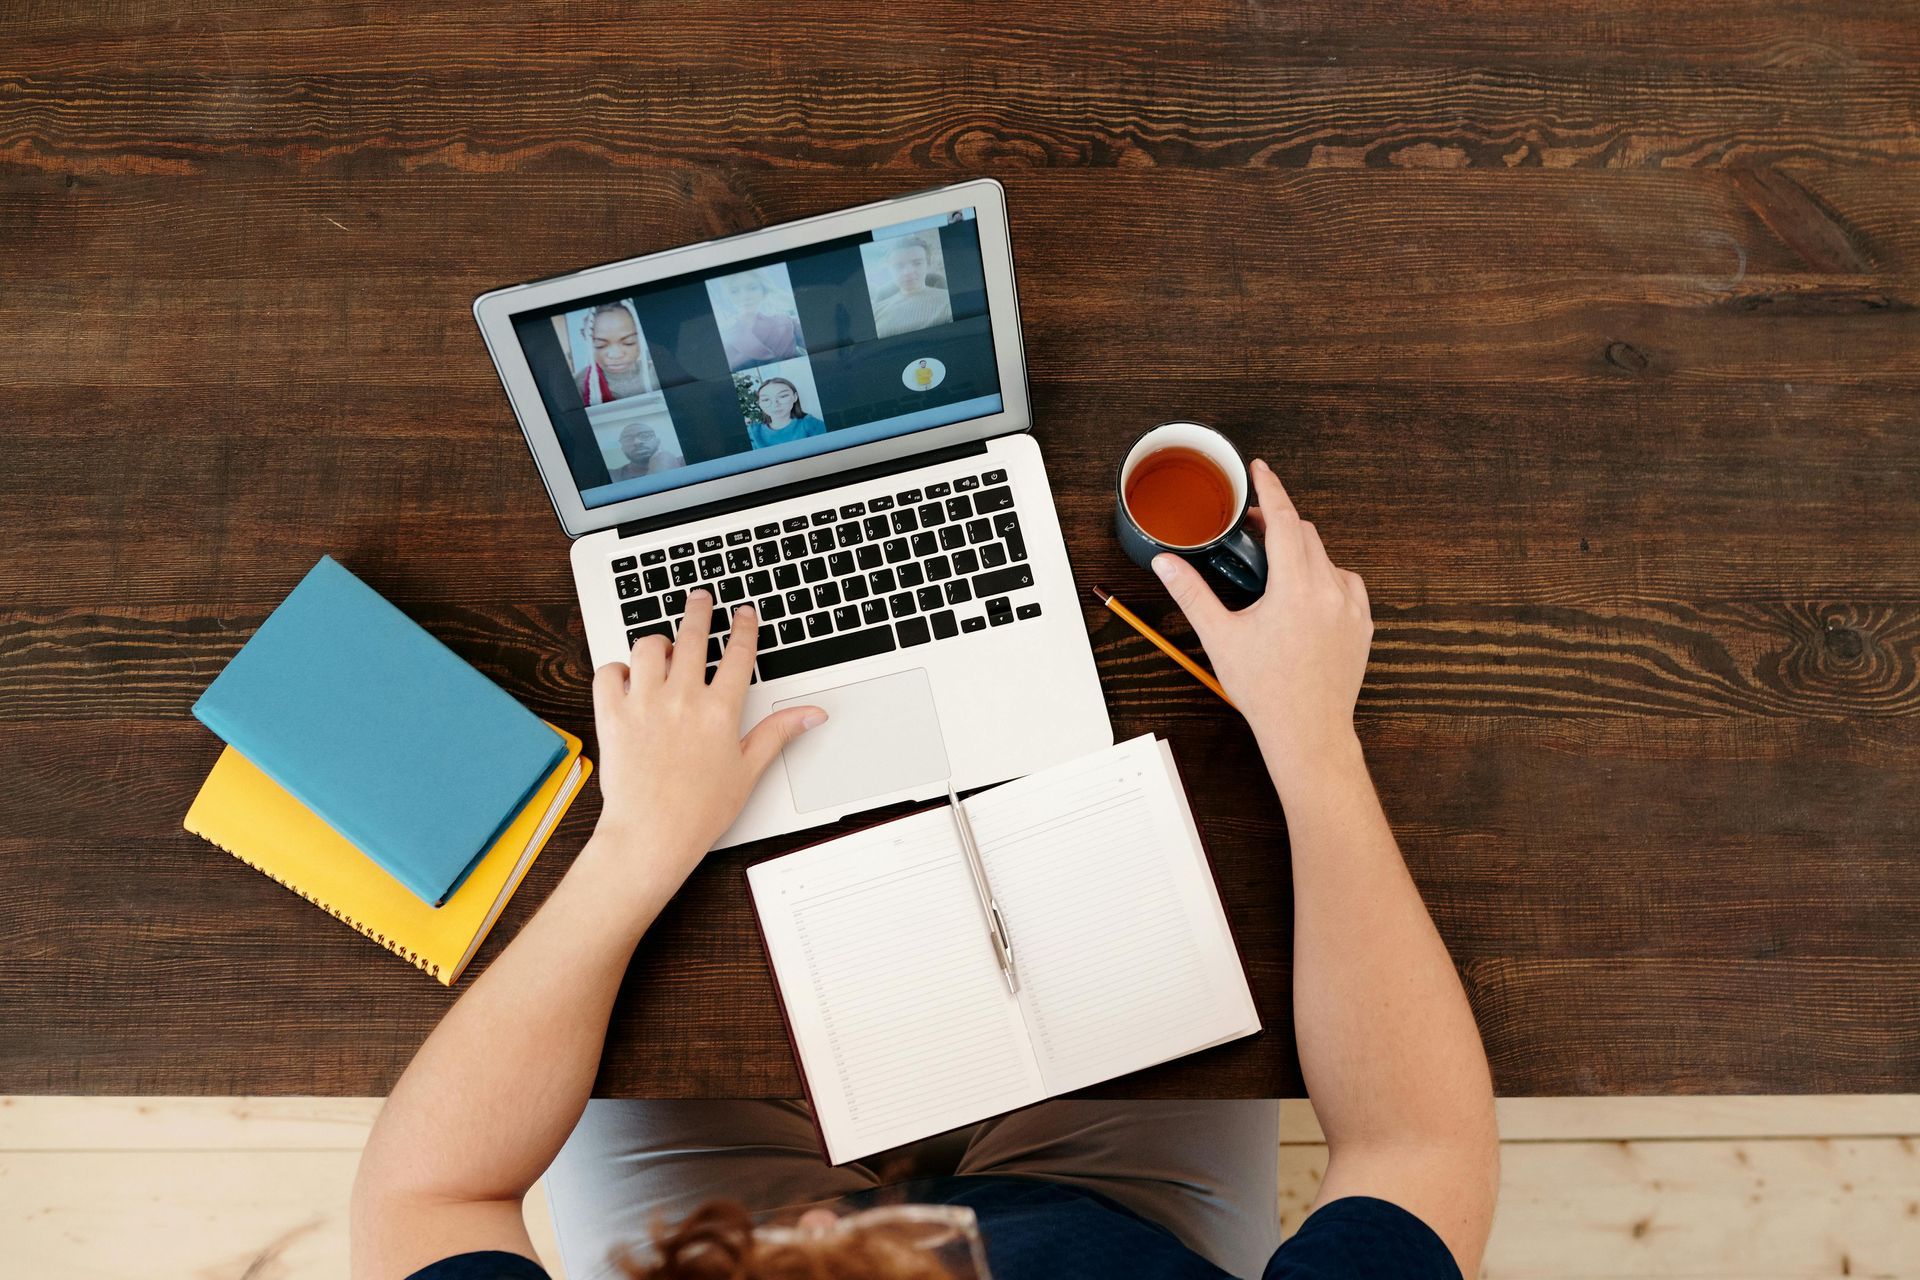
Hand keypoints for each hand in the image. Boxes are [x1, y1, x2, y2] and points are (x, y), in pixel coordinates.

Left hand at [588, 589, 825, 874]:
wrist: (651, 836)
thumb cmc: (699, 811)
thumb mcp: (748, 770)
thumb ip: (779, 733)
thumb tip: (812, 714)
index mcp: (719, 711)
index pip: (738, 655)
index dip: (744, 628)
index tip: (744, 613)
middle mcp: (682, 699)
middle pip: (692, 636)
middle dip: (699, 610)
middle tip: (701, 597)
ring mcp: (644, 704)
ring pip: (648, 647)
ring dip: (657, 642)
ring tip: (663, 646)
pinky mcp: (612, 715)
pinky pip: (608, 673)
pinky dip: (616, 669)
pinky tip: (626, 677)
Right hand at [1152, 459, 1372, 785]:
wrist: (1308, 732)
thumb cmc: (1265, 690)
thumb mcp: (1220, 638)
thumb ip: (1192, 593)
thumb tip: (1165, 563)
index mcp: (1295, 587)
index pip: (1283, 520)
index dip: (1270, 489)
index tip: (1260, 470)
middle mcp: (1329, 590)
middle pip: (1305, 533)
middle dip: (1278, 523)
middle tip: (1252, 528)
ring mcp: (1351, 607)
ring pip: (1327, 558)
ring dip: (1302, 552)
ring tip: (1276, 570)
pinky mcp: (1363, 624)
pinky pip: (1346, 583)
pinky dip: (1326, 578)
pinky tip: (1307, 595)